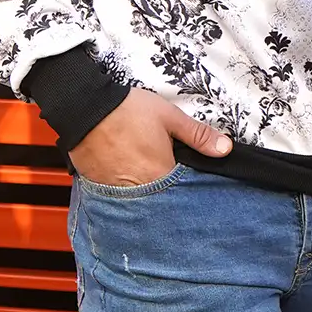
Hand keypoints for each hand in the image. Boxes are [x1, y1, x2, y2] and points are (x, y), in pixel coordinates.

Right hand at [68, 88, 231, 186]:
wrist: (87, 108)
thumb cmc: (128, 111)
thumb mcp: (169, 117)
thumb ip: (198, 135)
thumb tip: (225, 149)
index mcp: (161, 175)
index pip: (184, 193)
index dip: (190, 188)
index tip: (192, 183)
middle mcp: (141, 191)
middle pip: (163, 201)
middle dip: (170, 195)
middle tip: (169, 178)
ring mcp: (119, 194)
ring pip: (142, 202)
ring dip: (149, 196)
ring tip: (149, 180)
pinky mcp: (102, 190)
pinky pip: (121, 200)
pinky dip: (129, 194)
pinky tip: (131, 179)